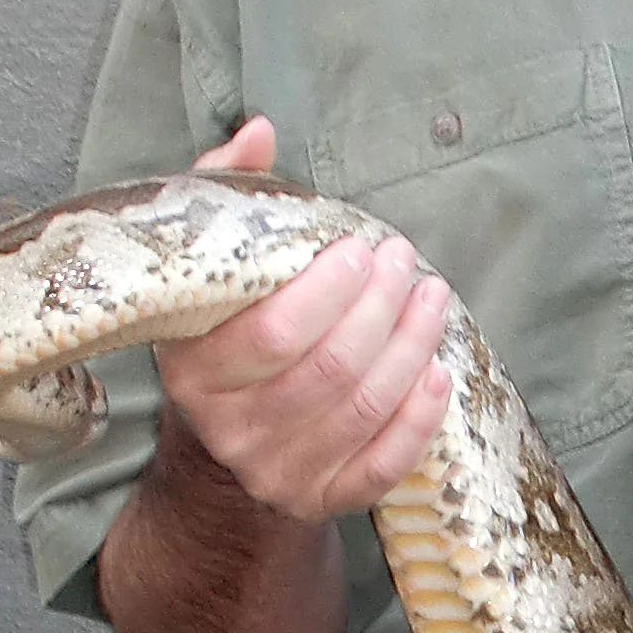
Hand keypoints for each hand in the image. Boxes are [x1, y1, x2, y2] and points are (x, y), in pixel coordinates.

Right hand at [157, 116, 454, 520]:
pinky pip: (381, 466)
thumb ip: (228, 195)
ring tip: (434, 299)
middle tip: (405, 262)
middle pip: (329, 370)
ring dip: (411, 349)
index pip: (273, 334)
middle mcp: (230, 430)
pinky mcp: (318, 501)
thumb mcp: (207, 267)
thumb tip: (259, 131)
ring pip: (363, 410)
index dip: (329, 290)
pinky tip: (438, 372)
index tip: (362, 248)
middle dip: (381, 309)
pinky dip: (418, 419)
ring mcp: (275, 473)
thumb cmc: (223, 334)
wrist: (219, 448)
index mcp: (194, 371)